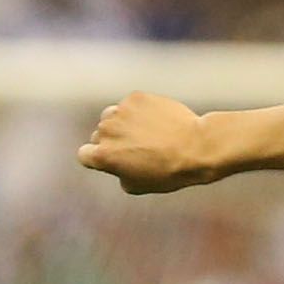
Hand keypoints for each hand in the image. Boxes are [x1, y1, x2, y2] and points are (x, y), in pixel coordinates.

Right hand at [79, 93, 226, 194]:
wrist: (198, 146)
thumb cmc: (170, 171)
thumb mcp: (139, 185)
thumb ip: (119, 173)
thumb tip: (116, 165)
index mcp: (103, 155)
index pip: (85, 154)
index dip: (99, 158)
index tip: (115, 159)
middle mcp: (106, 131)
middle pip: (100, 134)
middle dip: (114, 140)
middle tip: (140, 147)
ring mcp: (120, 112)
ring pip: (112, 116)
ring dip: (124, 123)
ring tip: (150, 133)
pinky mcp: (135, 98)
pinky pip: (132, 104)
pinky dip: (142, 111)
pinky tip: (161, 120)